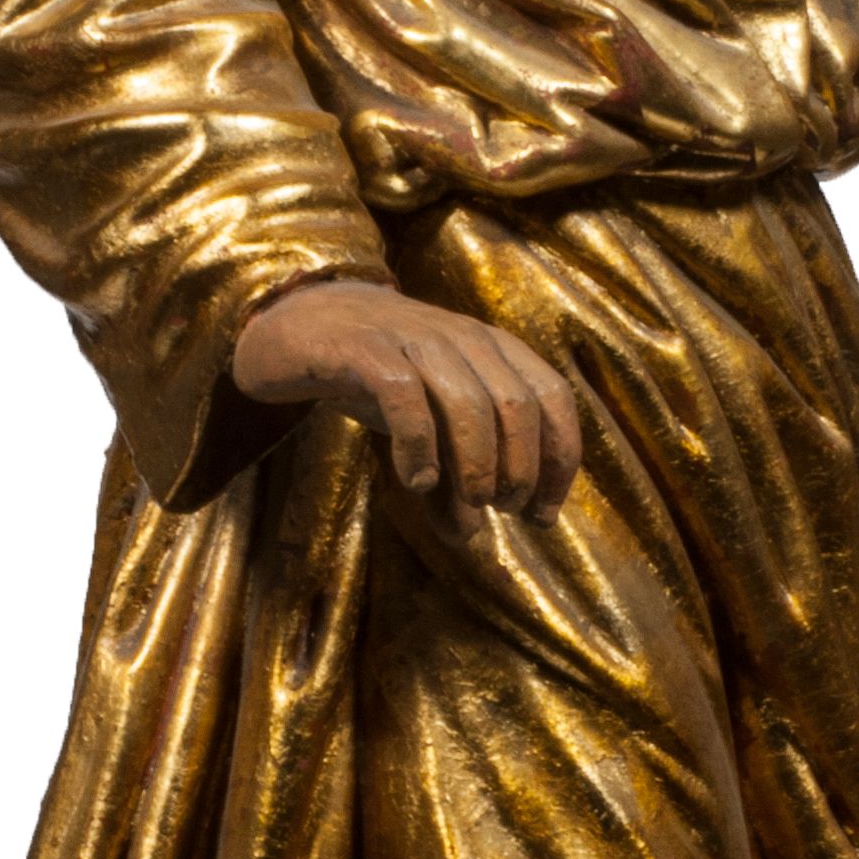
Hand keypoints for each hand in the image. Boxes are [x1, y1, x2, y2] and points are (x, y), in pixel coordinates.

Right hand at [232, 274, 581, 534]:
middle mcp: (462, 337)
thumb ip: (449, 477)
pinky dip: (419, 446)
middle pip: (517, 405)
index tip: (542, 514)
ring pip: (469, 402)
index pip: (552, 397)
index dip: (558, 460)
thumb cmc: (374, 377)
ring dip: (477, 464)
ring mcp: (414, 338)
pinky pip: (405, 397)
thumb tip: (468, 536)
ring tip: (468, 504)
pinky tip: (415, 481)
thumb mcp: (425, 426)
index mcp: (491, 347)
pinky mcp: (364, 349)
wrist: (299, 322)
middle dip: (520, 468)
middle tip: (500, 507)